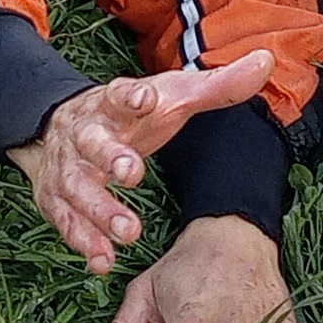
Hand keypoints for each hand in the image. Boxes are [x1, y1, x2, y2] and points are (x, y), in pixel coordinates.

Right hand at [3, 51, 275, 272]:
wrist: (59, 126)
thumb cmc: (131, 114)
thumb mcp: (171, 96)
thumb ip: (217, 86)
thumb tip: (265, 61)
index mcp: (114, 103)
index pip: (119, 93)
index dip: (131, 95)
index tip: (145, 97)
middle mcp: (86, 134)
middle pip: (93, 142)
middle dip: (110, 156)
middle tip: (132, 172)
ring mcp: (68, 167)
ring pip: (78, 188)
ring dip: (100, 210)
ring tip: (128, 232)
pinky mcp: (57, 199)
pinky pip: (66, 221)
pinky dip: (83, 241)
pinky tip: (103, 261)